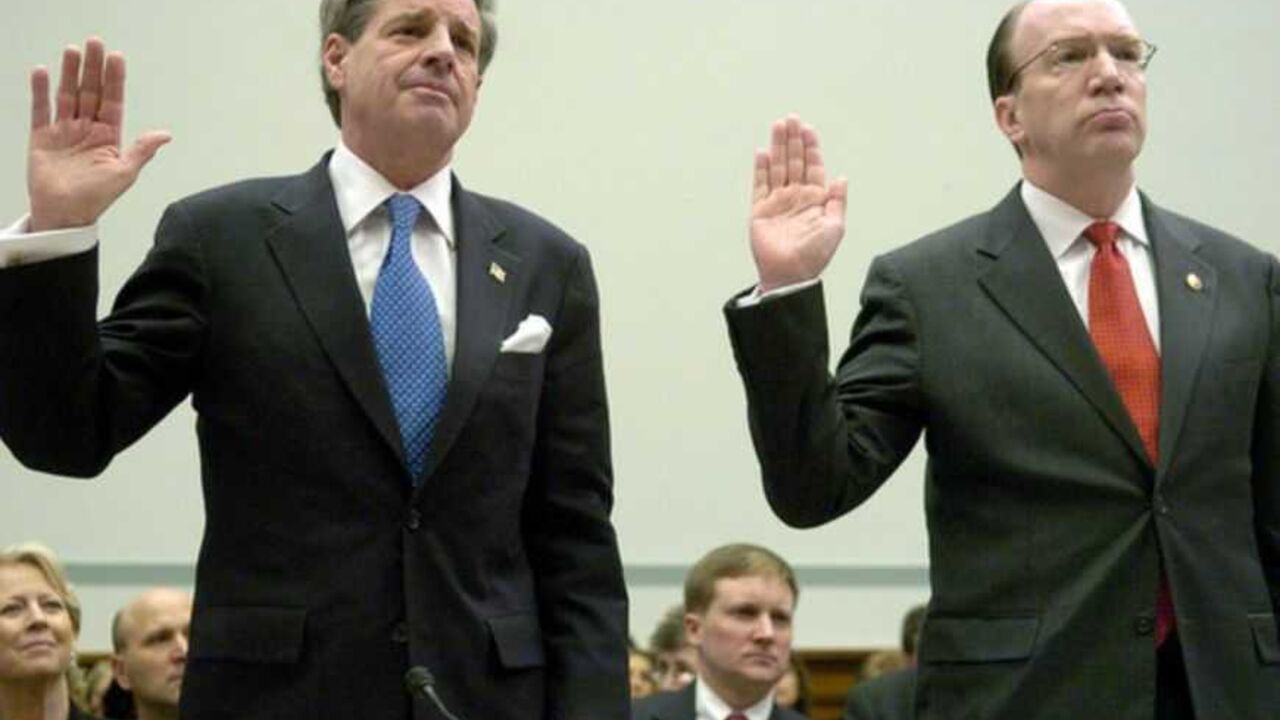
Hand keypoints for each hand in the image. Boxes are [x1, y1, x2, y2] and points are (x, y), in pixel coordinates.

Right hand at [27, 38, 170, 231]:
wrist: (65, 215)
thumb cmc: (96, 198)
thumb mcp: (125, 173)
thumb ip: (142, 151)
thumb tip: (166, 134)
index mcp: (108, 136)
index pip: (112, 101)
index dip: (114, 79)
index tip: (116, 57)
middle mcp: (87, 129)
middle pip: (90, 91)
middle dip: (93, 68)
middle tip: (95, 43)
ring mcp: (64, 131)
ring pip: (67, 95)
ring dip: (69, 73)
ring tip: (72, 51)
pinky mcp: (42, 136)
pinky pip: (40, 109)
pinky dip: (40, 91)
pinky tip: (42, 73)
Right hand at [749, 115, 846, 292]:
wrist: (790, 274)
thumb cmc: (814, 255)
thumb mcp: (836, 227)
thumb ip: (838, 201)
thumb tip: (841, 178)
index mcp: (815, 199)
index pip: (813, 166)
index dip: (811, 147)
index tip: (808, 129)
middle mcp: (796, 197)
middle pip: (794, 161)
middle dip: (793, 140)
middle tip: (791, 119)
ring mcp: (777, 202)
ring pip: (777, 167)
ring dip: (778, 147)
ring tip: (778, 127)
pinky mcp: (761, 211)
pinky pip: (760, 185)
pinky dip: (761, 169)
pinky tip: (763, 152)